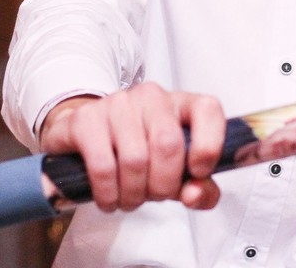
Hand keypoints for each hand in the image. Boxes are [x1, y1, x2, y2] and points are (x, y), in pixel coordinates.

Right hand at [38, 84, 225, 212]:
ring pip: (135, 160)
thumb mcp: (176, 170)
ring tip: (130, 198)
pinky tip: (110, 198)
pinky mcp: (86, 120)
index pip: (208, 109)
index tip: (198, 173)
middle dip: (163, 186)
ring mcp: (116, 104)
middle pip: (168, 145)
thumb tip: (194, 195)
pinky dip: (109, 194)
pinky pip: (103, 166)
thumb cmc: (140, 151)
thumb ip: (199, 187)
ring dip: (134, 194)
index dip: (209, 146)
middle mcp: (150, 97)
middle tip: (154, 196)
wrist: (86, 136)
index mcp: (180, 104)